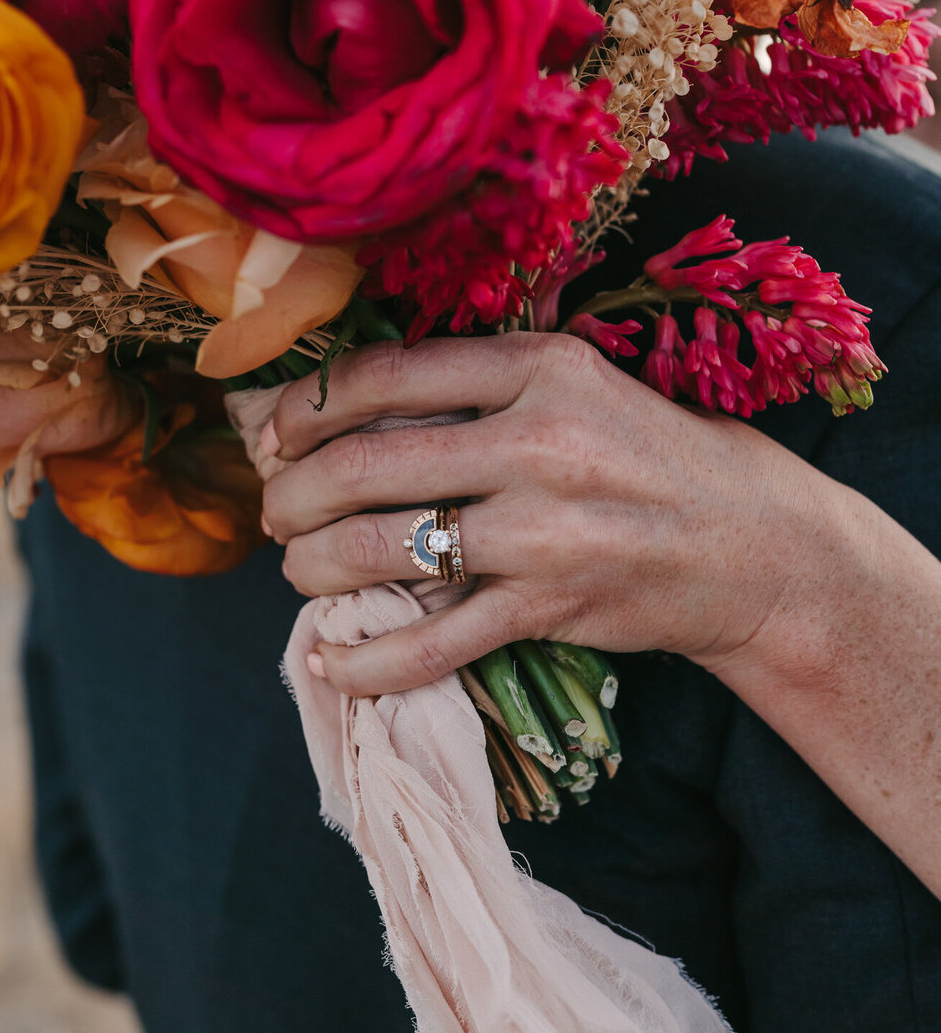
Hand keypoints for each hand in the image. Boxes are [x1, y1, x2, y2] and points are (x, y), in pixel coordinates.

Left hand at [261, 334, 850, 696]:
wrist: (756, 546)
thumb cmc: (650, 454)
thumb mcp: (575, 387)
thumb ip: (473, 389)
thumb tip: (333, 407)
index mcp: (539, 367)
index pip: (385, 373)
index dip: (306, 406)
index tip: (277, 432)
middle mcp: (538, 441)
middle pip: (364, 464)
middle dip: (291, 494)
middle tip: (275, 510)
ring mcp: (544, 530)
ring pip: (381, 550)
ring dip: (313, 568)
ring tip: (300, 571)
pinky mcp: (550, 607)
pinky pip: (431, 644)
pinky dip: (366, 662)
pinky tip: (331, 664)